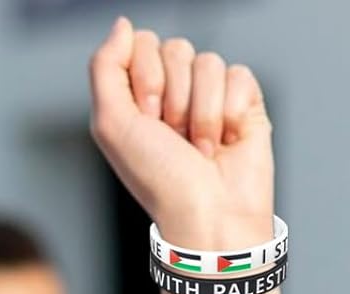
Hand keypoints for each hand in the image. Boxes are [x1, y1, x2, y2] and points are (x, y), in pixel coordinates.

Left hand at [88, 18, 274, 250]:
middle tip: (174, 136)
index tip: (147, 119)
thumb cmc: (159, 181)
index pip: (142, 44)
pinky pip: (239, 74)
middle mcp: (174, 95)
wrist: (207, 213)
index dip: (145, 76)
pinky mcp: (244, 103)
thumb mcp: (111, 125)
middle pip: (176, 47)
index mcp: (139, 99)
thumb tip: (123, 24)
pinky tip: (226, 141)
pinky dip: (230, 111)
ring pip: (208, 62)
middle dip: (173, 95)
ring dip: (201, 111)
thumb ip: (105, 67)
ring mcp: (211, 98)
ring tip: (200, 147)